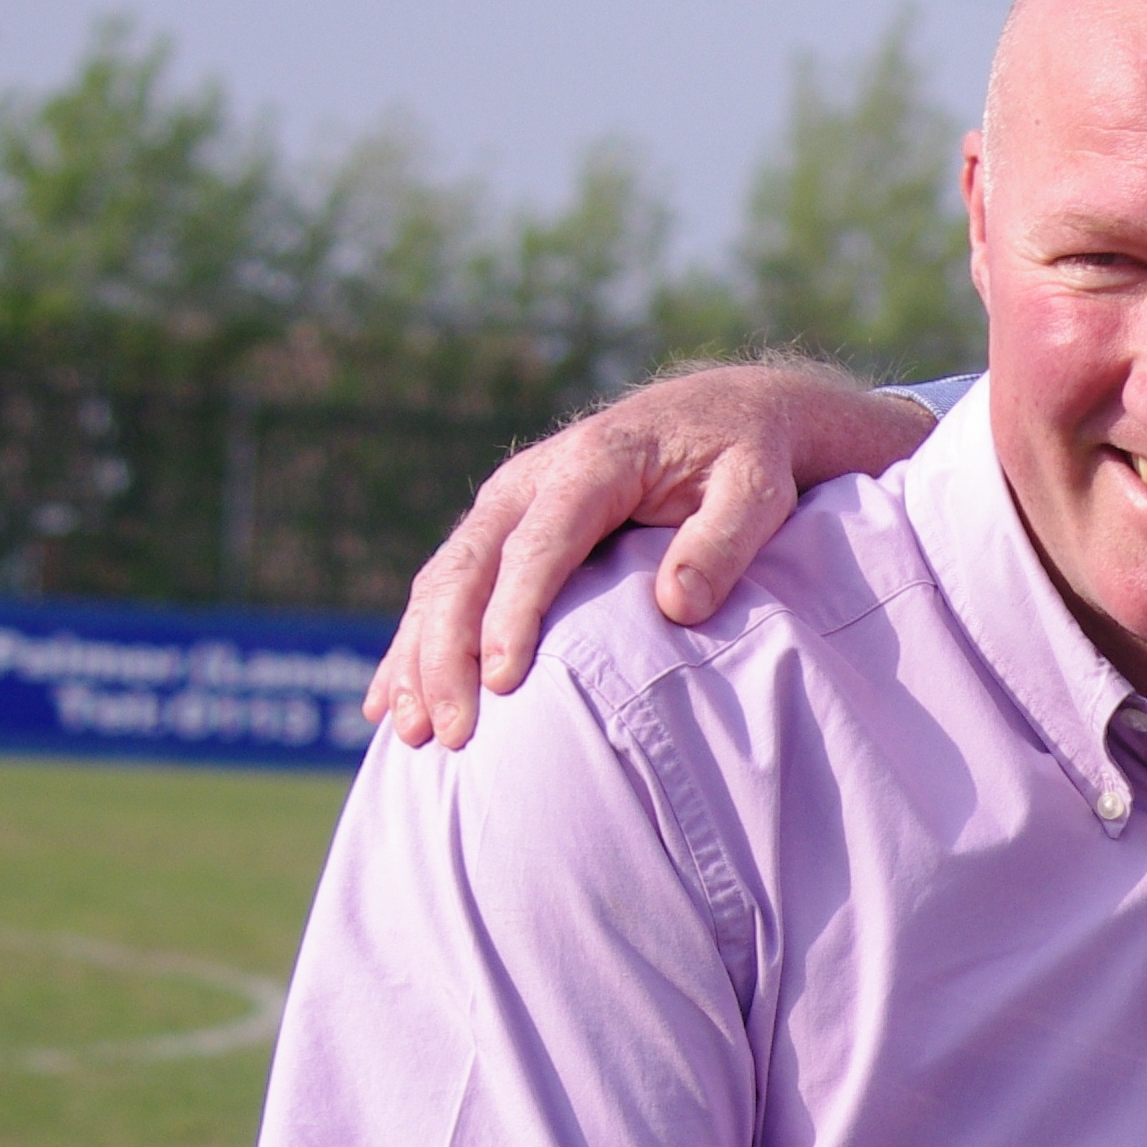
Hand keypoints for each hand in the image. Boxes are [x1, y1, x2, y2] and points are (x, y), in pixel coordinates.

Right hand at [368, 364, 937, 751]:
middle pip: (470, 568)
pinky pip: (444, 587)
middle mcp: (532, 479)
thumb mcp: (756, 493)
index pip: (539, 546)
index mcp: (592, 463)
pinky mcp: (502, 528)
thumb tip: (677, 604)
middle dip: (448, 653)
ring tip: (411, 732)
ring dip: (417, 657)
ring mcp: (509, 503)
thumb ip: (722, 543)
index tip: (503, 682)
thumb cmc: (747, 461)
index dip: (514, 614)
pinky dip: (414, 643)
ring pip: (443, 581)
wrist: (724, 413)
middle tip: (451, 734)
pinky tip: (389, 703)